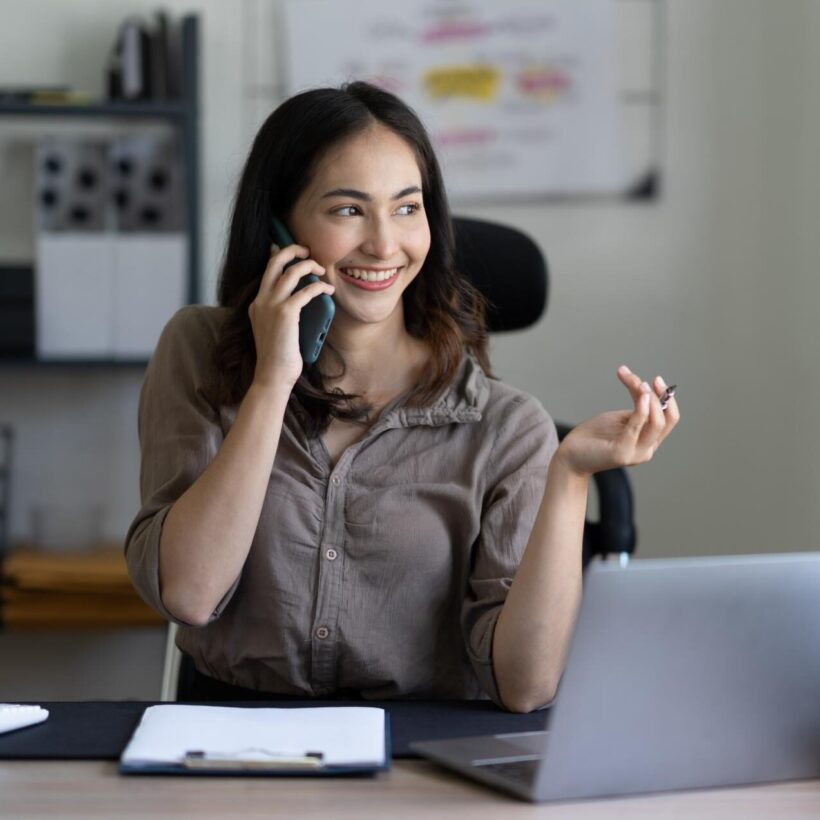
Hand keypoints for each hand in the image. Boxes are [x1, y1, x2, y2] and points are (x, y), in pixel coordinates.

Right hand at [248, 243, 333, 390]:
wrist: (273, 375)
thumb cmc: (279, 357)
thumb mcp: (274, 329)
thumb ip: (280, 313)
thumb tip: (301, 299)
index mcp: (257, 304)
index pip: (267, 270)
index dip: (280, 255)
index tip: (294, 251)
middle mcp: (261, 300)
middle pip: (275, 262)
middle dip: (293, 250)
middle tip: (308, 251)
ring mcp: (271, 306)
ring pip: (291, 271)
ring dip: (309, 266)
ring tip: (321, 271)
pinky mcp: (285, 313)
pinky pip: (306, 291)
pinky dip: (319, 287)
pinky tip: (327, 290)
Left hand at [555, 366, 679, 477]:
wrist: (570, 455)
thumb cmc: (594, 436)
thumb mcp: (618, 417)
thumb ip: (635, 407)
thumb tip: (645, 387)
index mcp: (648, 441)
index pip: (668, 418)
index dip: (667, 398)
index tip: (656, 379)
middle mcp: (646, 449)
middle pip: (666, 420)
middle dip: (660, 396)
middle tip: (648, 380)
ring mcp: (635, 453)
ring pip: (656, 424)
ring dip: (652, 400)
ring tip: (640, 383)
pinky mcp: (621, 453)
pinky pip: (637, 428)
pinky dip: (642, 410)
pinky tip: (642, 396)